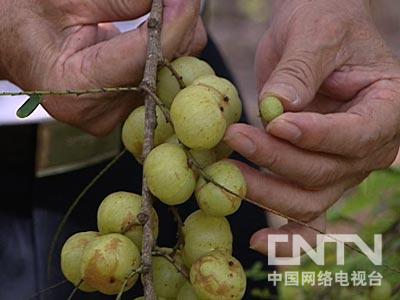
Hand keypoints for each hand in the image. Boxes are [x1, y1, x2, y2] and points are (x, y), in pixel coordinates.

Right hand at [0, 0, 205, 134]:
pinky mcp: (124, 113)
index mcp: (73, 86)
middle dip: (177, 30)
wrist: (19, 47)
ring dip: (176, 41)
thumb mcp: (69, 0)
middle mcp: (96, 112)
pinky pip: (163, 81)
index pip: (141, 58)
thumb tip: (170, 0)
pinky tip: (160, 34)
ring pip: (170, 77)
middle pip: (163, 71)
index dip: (172, 25)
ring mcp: (112, 117)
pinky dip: (168, 54)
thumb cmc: (31, 19)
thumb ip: (120, 1)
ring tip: (161, 11)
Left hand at [224, 0, 399, 255]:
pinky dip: (284, 236)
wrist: (310, 34)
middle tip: (236, 137)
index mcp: (386, 107)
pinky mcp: (309, 173)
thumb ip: (300, 70)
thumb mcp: (315, 32)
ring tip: (224, 172)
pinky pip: (303, 214)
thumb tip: (277, 109)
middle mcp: (368, 145)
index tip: (278, 123)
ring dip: (265, 191)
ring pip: (307, 199)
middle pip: (325, 173)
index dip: (318, 136)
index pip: (358, 135)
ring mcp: (339, 165)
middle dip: (277, 160)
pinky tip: (257, 243)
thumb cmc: (322, 22)